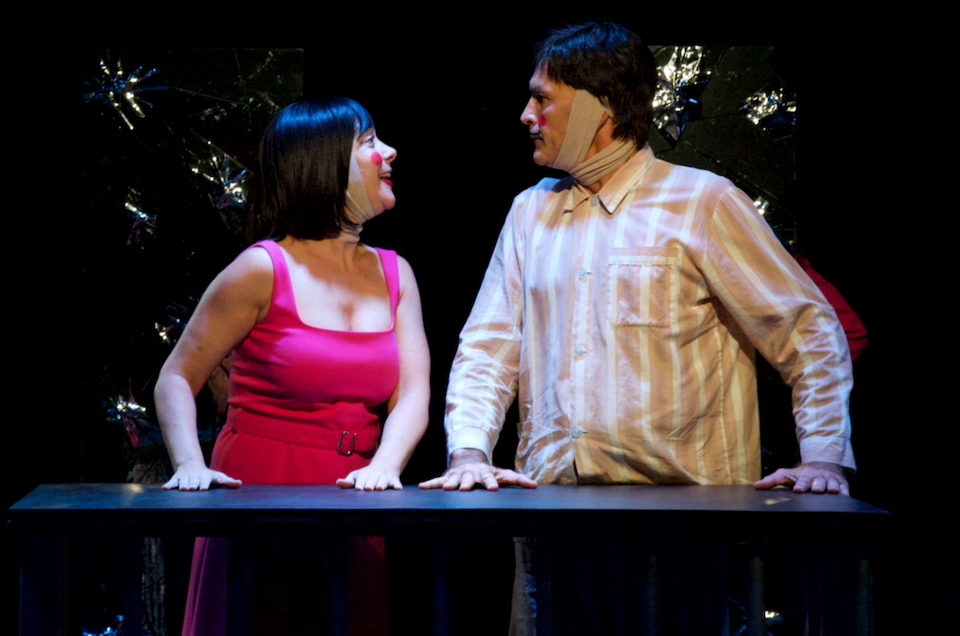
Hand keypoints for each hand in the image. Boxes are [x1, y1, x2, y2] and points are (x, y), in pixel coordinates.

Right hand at [162, 464, 241, 490]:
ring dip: (182, 485)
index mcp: (205, 476)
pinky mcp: (177, 479)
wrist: (192, 466)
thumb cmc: (208, 476)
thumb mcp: (219, 477)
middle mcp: (195, 476)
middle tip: (191, 489)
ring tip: (182, 489)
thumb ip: (228, 482)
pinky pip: (172, 482)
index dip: (204, 484)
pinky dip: (169, 485)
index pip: (205, 480)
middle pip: (193, 481)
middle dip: (192, 484)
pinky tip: (165, 489)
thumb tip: (240, 483)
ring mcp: (185, 478)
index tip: (204, 488)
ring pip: (183, 481)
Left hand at [336, 466, 402, 490]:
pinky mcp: (394, 481)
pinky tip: (398, 488)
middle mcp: (375, 476)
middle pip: (372, 480)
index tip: (359, 488)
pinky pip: (396, 483)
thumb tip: (337, 482)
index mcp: (364, 474)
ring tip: (380, 488)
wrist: (383, 466)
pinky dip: (397, 485)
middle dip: (371, 484)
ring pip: (383, 481)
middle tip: (369, 488)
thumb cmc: (365, 475)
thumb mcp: (356, 476)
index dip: (360, 483)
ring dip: (382, 484)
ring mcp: (384, 478)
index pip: (362, 479)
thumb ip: (347, 481)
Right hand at [418, 449, 536, 490]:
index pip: (490, 478)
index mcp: (485, 473)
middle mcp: (471, 473)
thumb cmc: (489, 472)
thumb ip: (518, 479)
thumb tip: (535, 485)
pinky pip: (437, 481)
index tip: (492, 489)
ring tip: (447, 489)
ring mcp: (458, 475)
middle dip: (467, 483)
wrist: (469, 459)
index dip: (491, 483)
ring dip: (450, 484)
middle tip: (465, 489)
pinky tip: (422, 487)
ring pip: (453, 480)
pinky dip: (431, 484)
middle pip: (470, 479)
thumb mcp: (503, 473)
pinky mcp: (447, 477)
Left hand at [754, 461, 848, 494]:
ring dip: (831, 487)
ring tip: (831, 491)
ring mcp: (829, 480)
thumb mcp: (786, 475)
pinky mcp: (840, 484)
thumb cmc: (800, 475)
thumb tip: (756, 485)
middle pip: (817, 481)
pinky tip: (845, 495)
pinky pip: (844, 487)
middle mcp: (816, 477)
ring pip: (831, 483)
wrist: (820, 467)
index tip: (797, 490)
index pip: (800, 481)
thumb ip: (772, 480)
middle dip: (816, 485)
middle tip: (816, 490)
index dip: (799, 485)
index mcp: (803, 476)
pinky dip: (845, 491)